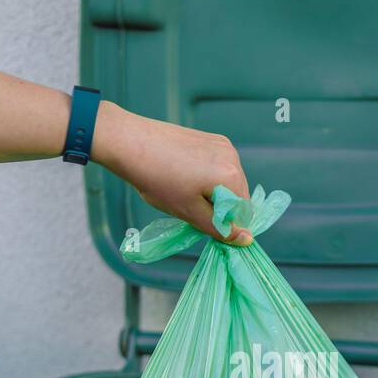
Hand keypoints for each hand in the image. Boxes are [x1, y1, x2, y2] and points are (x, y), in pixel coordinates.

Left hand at [93, 101, 254, 244]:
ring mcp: (222, 144)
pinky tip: (184, 175)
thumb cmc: (158, 180)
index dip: (225, 224)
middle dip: (219, 207)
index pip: (244, 213)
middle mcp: (233, 157)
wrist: (130, 143)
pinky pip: (218, 166)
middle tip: (189, 207)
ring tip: (183, 189)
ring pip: (227, 181)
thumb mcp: (189, 212)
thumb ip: (220, 228)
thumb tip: (246, 239)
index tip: (202, 223)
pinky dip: (206, 176)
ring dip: (212, 192)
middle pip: (238, 195)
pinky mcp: (210, 138)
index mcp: (231, 176)